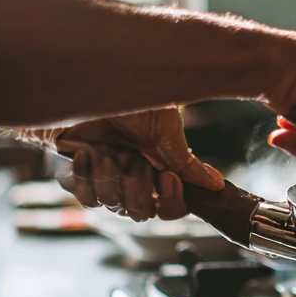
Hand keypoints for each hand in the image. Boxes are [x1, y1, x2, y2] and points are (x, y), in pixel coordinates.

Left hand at [48, 108, 223, 220]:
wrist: (96, 83)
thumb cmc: (133, 101)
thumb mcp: (166, 129)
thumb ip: (186, 162)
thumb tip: (216, 185)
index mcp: (159, 172)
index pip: (170, 208)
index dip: (172, 202)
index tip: (170, 177)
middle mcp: (134, 180)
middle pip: (140, 213)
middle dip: (139, 189)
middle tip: (135, 160)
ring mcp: (106, 179)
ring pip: (111, 205)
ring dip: (111, 179)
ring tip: (109, 151)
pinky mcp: (79, 173)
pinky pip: (83, 196)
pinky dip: (85, 177)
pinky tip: (87, 152)